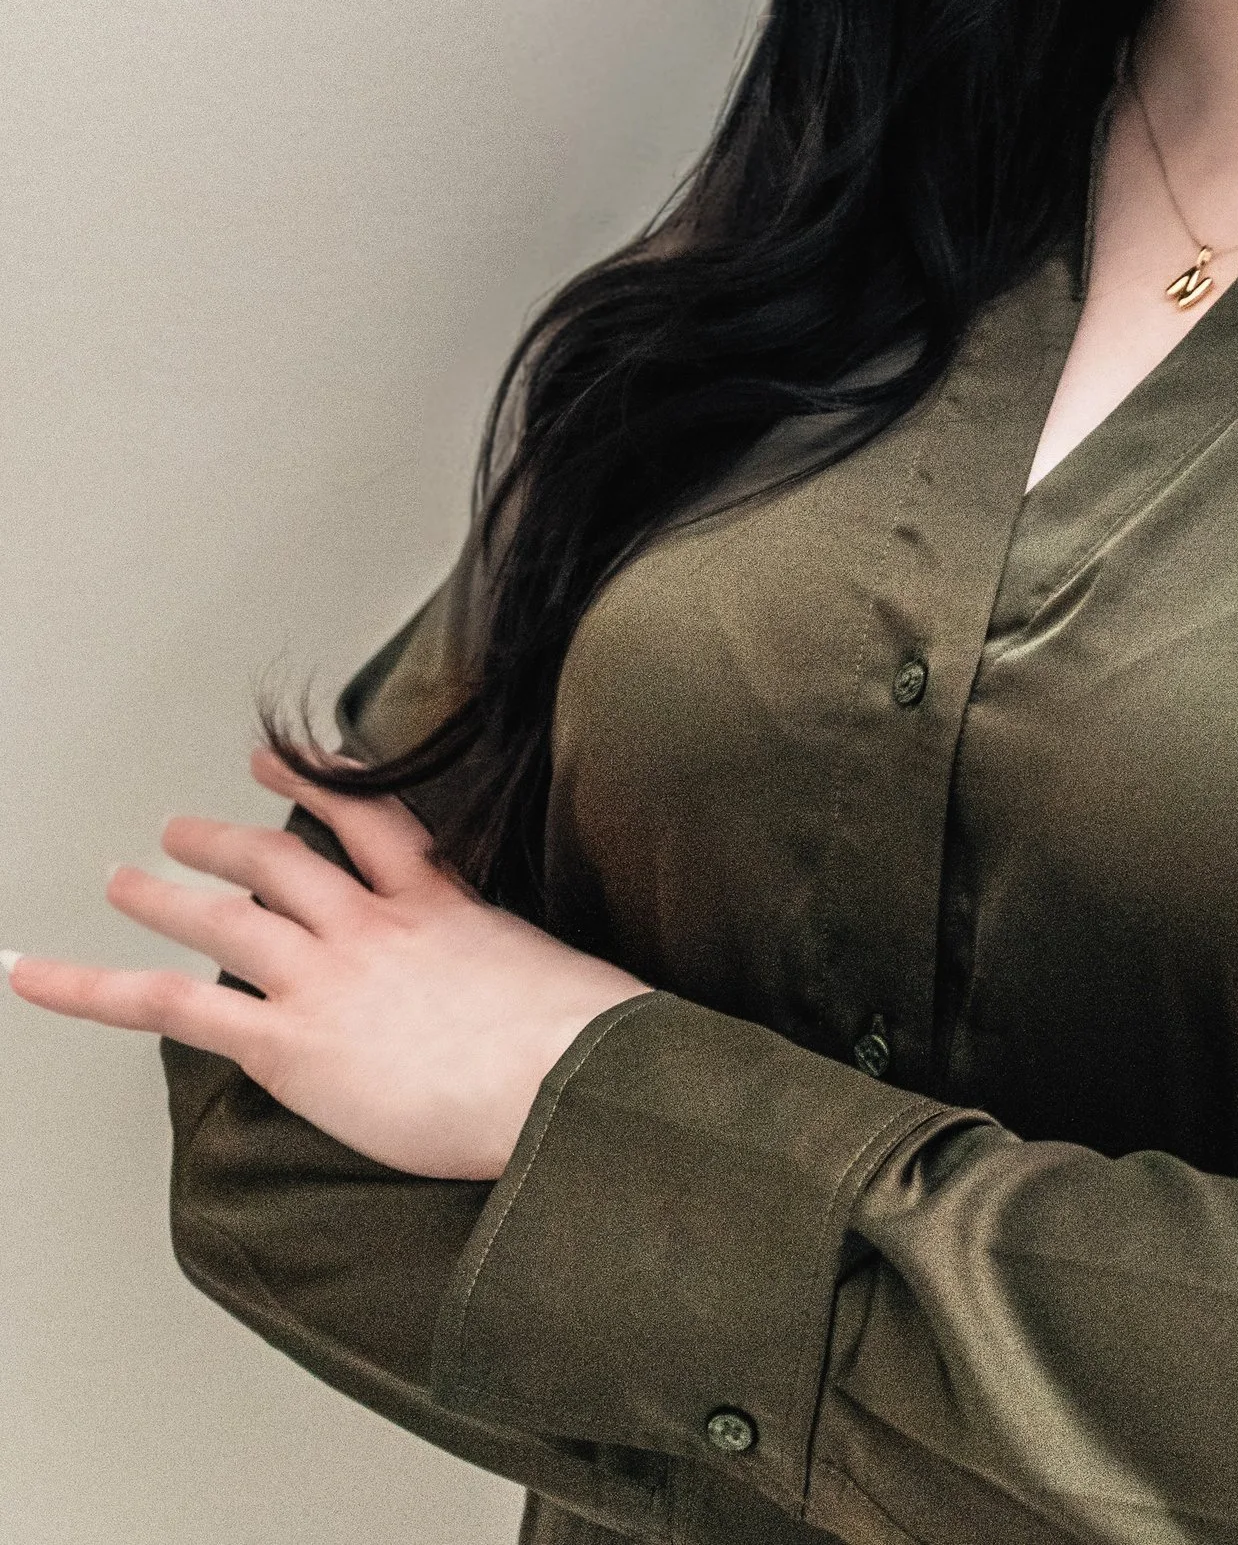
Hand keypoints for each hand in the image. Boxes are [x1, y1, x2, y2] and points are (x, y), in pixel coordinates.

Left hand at [4, 748, 648, 1179]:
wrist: (569, 1073)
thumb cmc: (586, 1046)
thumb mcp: (567, 984)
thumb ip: (531, 984)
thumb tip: (557, 1012)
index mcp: (443, 907)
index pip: (377, 824)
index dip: (332, 783)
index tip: (302, 762)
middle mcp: (372, 927)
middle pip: (284, 860)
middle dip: (226, 842)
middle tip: (183, 829)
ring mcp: (325, 976)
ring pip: (223, 916)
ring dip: (163, 892)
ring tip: (124, 877)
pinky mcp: (287, 1038)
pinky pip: (168, 1005)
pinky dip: (91, 986)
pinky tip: (40, 972)